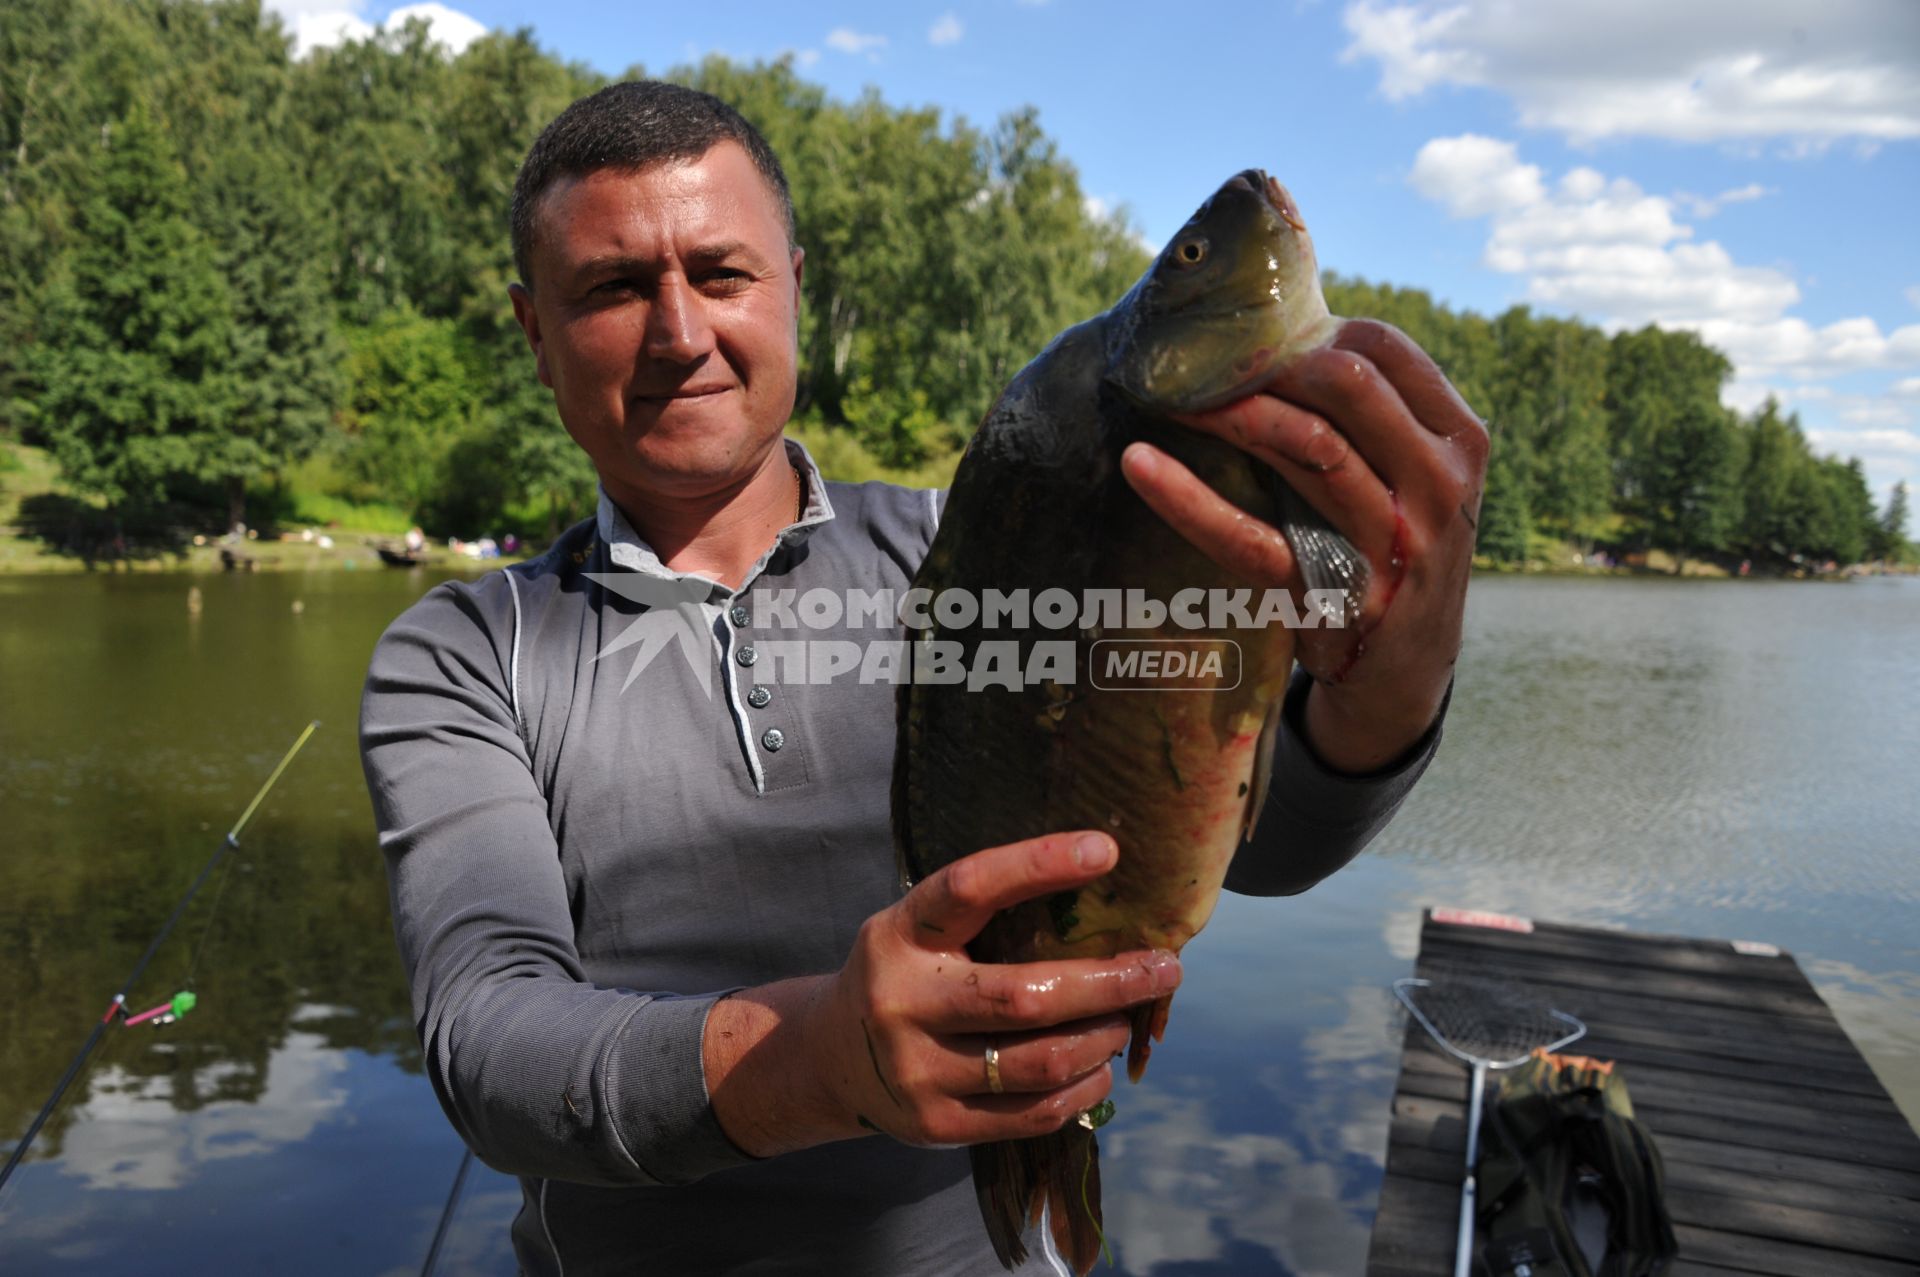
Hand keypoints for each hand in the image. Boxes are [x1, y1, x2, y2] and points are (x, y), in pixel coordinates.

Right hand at [705, 831, 1178, 1156]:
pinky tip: (1098, 1062)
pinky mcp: (938, 1124)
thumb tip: (1101, 897)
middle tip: (1163, 966)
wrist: (830, 1060)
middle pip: (1025, 996)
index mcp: (902, 934)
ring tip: (1126, 1017)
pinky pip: (1035, 1110)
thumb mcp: (920, 932)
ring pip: (1042, 1061)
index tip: (1106, 850)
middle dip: (1111, 982)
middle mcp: (903, 1001)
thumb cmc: (904, 976)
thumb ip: (984, 919)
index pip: (969, 887)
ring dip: (1104, 1036)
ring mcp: (918, 1070)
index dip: (1037, 864)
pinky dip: (1084, 1084)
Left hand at [1120, 319, 1487, 773]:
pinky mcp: (1329, 596)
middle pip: (1349, 384)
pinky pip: (1247, 537)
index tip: (1257, 335)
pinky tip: (1138, 464)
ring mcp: (1388, 545)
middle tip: (1209, 363)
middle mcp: (1437, 489)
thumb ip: (1376, 412)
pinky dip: (1185, 498)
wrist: (1405, 669)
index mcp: (1459, 442)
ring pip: (1308, 447)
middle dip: (1269, 362)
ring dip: (1231, 411)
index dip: (1312, 329)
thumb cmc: (1391, 543)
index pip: (1385, 348)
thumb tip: (1281, 326)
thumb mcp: (1416, 476)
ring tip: (1172, 395)